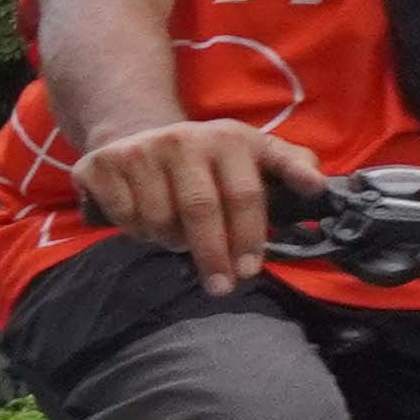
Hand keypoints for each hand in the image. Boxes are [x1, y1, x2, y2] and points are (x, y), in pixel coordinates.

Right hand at [73, 116, 327, 293]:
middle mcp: (184, 139)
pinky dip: (137, 231)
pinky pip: (125, 216)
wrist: (137, 133)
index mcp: (228, 138)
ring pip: (159, 219)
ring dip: (170, 241)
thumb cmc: (205, 157)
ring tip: (178, 238)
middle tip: (220, 286)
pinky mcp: (102, 164)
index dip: (249, 236)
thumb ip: (289, 166)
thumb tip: (317, 186)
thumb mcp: (252, 152)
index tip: (250, 270)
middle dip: (212, 255)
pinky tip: (145, 224)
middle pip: (200, 210)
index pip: (244, 194)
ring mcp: (140, 150)